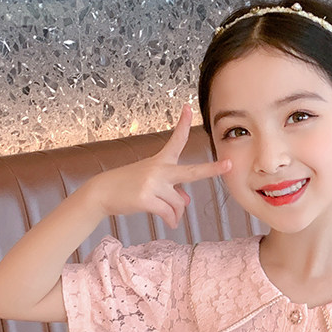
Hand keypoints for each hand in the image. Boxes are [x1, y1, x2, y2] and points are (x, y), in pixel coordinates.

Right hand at [86, 103, 230, 227]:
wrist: (102, 192)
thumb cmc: (128, 186)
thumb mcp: (151, 183)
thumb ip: (172, 189)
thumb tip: (187, 201)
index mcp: (160, 161)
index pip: (175, 141)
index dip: (183, 124)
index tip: (188, 108)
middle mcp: (159, 170)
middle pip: (191, 172)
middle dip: (212, 170)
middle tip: (229, 165)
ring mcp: (153, 184)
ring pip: (179, 203)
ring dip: (177, 213)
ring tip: (170, 216)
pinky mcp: (147, 198)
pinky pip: (169, 213)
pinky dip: (171, 221)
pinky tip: (169, 223)